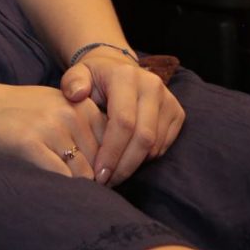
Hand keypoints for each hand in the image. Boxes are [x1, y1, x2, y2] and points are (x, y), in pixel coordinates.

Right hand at [0, 82, 106, 180]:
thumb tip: (112, 165)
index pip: (114, 145)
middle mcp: (69, 114)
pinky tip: (48, 187)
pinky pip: (61, 178)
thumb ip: (83, 126)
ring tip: (62, 190)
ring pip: (84, 175)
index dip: (108, 168)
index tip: (97, 181)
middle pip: (101, 163)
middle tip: (78, 191)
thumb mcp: (54, 107)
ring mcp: (50, 128)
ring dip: (77, 189)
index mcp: (80, 104)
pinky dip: (60, 189)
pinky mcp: (29, 145)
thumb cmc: (13, 112)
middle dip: (94, 182)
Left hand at [61, 50, 182, 185]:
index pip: (123, 121)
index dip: (111, 151)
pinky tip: (127, 163)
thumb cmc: (94, 77)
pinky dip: (145, 159)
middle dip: (124, 165)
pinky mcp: (177, 113)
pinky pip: (164, 146)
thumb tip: (76, 94)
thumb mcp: (78, 74)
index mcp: (126, 76)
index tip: (98, 173)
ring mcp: (168, 100)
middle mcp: (152, 86)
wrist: (118, 68)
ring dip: (134, 165)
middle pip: (143, 137)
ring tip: (113, 176)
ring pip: (155, 145)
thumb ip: (72, 82)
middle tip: (106, 182)